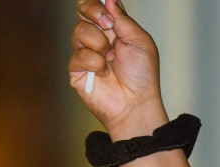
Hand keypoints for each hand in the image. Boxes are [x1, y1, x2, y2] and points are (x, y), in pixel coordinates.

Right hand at [68, 0, 167, 138]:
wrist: (136, 104)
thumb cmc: (142, 76)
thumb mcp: (139, 41)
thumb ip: (123, 19)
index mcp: (113, 28)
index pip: (98, 5)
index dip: (98, 3)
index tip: (108, 10)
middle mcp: (97, 37)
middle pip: (82, 9)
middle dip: (93, 11)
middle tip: (107, 25)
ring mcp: (85, 52)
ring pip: (80, 30)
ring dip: (99, 43)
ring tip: (111, 58)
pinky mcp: (77, 69)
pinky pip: (79, 54)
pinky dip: (95, 62)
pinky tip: (104, 72)